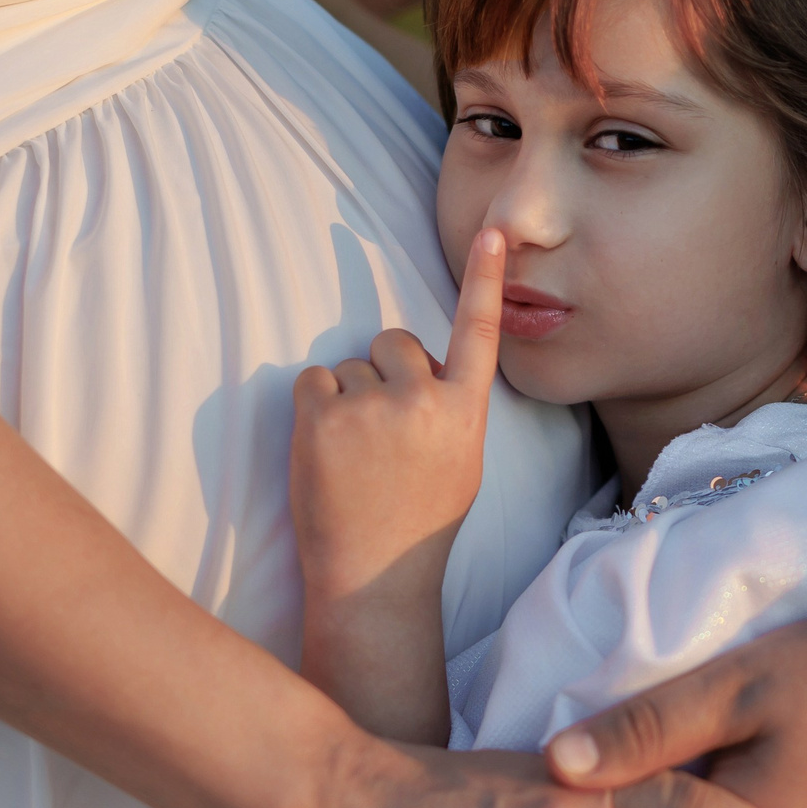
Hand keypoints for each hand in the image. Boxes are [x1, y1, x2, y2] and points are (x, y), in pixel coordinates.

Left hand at [290, 228, 504, 637]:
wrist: (375, 577)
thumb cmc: (418, 520)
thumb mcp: (461, 459)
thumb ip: (450, 407)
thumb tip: (420, 366)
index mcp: (465, 411)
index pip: (478, 330)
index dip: (485, 277)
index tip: (493, 230)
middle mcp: (424, 400)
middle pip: (393, 342)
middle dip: (381, 373)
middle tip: (380, 433)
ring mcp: (373, 407)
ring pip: (349, 366)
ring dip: (345, 399)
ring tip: (354, 456)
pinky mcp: (324, 418)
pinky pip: (313, 381)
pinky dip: (313, 408)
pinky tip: (326, 451)